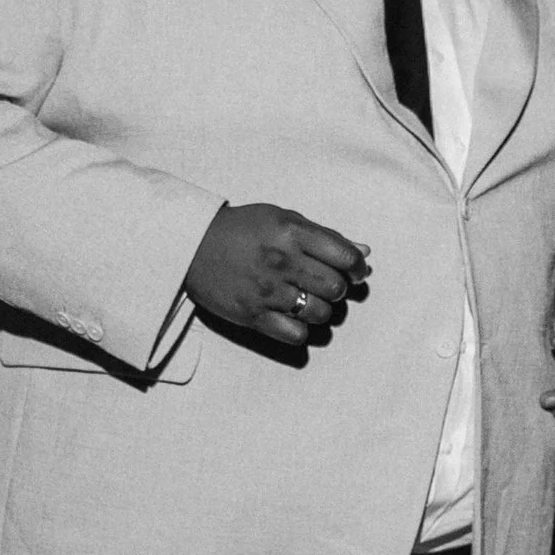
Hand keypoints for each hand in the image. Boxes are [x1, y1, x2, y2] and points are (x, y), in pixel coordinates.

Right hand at [184, 202, 370, 351]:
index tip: (353, 272)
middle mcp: (281, 262)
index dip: (356, 268)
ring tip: (308, 300)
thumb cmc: (243, 229)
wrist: (190, 243)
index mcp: (292, 233)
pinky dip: (301, 329)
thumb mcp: (284, 220)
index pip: (345, 258)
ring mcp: (266, 290)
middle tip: (325, 285)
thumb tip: (364, 254)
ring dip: (321, 310)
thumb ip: (325, 236)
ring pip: (320, 314)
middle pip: (335, 288)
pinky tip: (293, 317)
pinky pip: (296, 335)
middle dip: (337, 289)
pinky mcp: (251, 315)